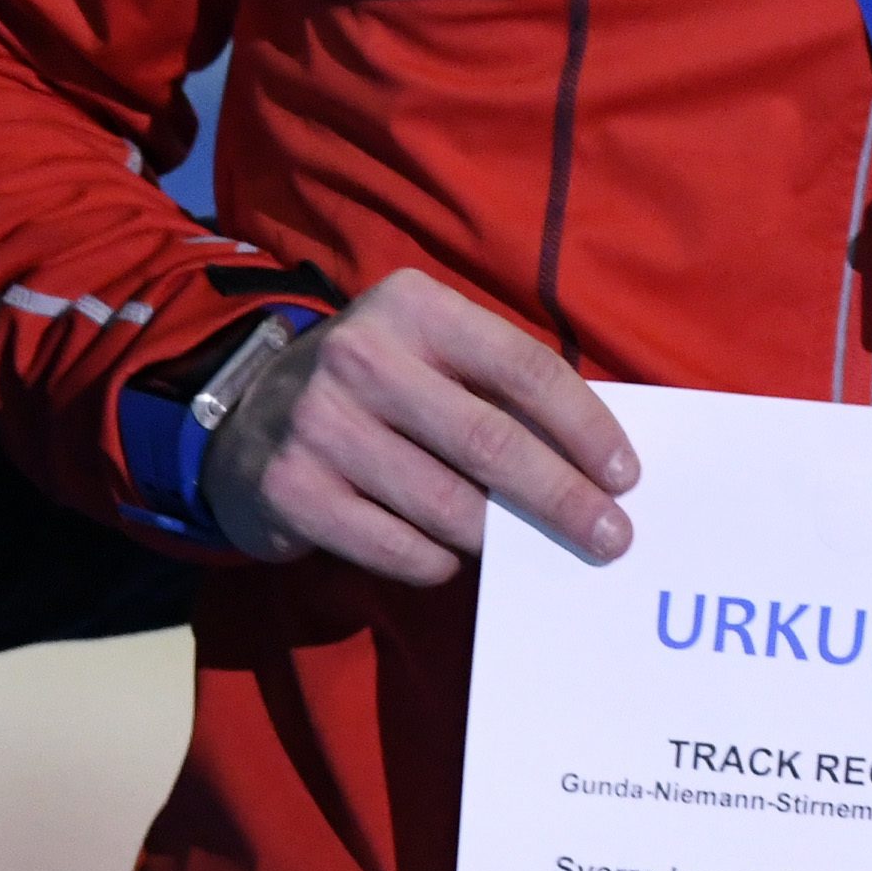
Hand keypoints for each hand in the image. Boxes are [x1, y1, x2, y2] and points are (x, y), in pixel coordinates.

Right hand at [200, 270, 635, 581]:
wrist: (246, 419)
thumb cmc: (374, 389)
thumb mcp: (428, 352)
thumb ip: (498, 385)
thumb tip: (597, 461)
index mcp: (413, 308)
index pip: (523, 367)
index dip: (584, 426)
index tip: (625, 476)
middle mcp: (362, 358)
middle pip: (492, 442)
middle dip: (562, 499)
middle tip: (610, 538)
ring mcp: (322, 427)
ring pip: (449, 506)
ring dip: (500, 538)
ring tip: (525, 550)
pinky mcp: (295, 492)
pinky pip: (402, 549)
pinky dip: (440, 562)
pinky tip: (448, 555)